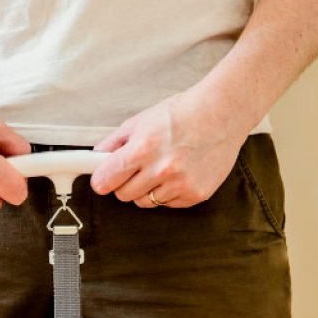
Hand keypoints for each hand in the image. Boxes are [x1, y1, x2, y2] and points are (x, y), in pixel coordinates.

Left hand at [89, 85, 250, 208]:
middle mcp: (162, 169)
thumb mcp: (142, 121)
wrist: (222, 114)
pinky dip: (168, 192)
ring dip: (147, 189)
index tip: (102, 180)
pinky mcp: (196, 194)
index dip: (101, 180)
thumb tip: (95, 158)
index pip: (106, 180)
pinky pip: (168, 204)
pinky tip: (178, 173)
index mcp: (143, 148)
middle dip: (124, 183)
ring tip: (161, 168)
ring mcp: (181, 184)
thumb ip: (115, 142)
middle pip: (123, 195)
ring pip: (145, 202)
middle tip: (135, 169)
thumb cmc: (182, 113)